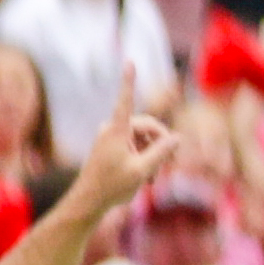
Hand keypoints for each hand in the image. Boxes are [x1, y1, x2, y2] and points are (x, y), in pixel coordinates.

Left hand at [64, 77, 177, 222]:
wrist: (86, 204)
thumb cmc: (111, 187)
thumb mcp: (142, 171)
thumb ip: (161, 152)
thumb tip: (177, 137)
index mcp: (117, 130)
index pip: (126, 100)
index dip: (129, 80)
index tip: (128, 61)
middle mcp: (111, 130)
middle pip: (147, 126)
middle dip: (161, 142)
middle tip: (172, 162)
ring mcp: (109, 139)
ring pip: (141, 139)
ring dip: (152, 154)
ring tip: (154, 177)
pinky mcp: (109, 149)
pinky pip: (133, 147)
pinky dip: (142, 158)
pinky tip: (147, 177)